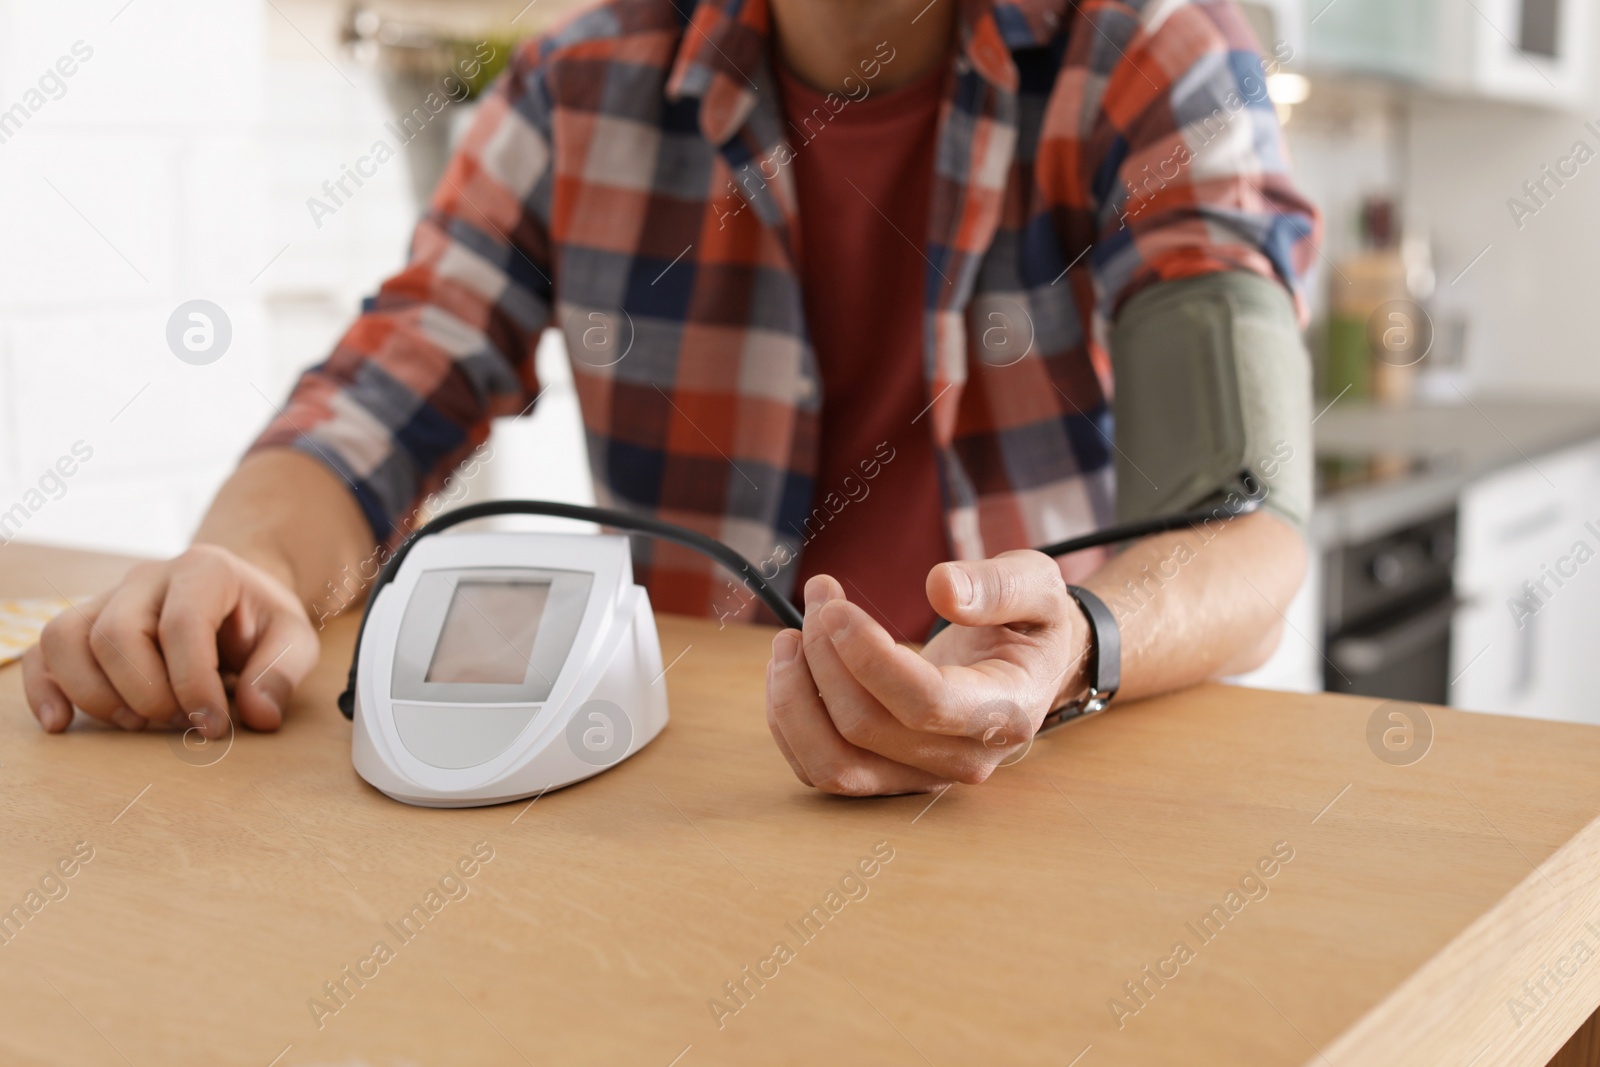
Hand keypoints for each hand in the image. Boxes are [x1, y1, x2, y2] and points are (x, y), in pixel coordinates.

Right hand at [22, 544, 319, 737]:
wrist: (235, 597)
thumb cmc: (261, 621)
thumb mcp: (294, 638)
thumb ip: (283, 672)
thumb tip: (258, 715)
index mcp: (205, 570)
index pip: (182, 625)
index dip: (194, 684)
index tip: (213, 726)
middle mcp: (148, 577)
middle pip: (116, 634)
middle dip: (147, 694)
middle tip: (181, 724)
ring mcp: (109, 597)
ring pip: (67, 638)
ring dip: (97, 695)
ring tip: (139, 724)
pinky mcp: (85, 623)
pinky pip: (45, 649)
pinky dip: (45, 688)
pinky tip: (62, 722)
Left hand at [765, 551, 1089, 795]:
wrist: (1034, 670)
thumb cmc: (1032, 625)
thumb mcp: (1037, 587)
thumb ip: (998, 584)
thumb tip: (940, 587)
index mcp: (1006, 711)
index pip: (925, 703)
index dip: (868, 657)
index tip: (836, 607)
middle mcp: (963, 758)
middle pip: (867, 726)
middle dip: (825, 655)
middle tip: (820, 598)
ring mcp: (922, 776)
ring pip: (834, 764)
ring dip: (794, 700)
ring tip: (790, 637)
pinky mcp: (888, 776)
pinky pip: (820, 768)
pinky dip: (791, 721)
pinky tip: (793, 668)